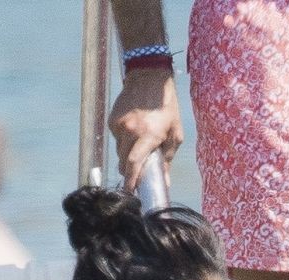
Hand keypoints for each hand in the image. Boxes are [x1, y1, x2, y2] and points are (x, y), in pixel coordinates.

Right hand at [109, 68, 183, 190]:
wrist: (148, 78)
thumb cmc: (167, 106)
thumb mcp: (175, 133)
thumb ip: (168, 158)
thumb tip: (165, 181)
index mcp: (148, 135)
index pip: (133, 164)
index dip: (131, 180)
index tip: (130, 192)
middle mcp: (130, 131)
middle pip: (124, 161)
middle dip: (130, 170)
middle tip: (137, 174)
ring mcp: (119, 125)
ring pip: (119, 151)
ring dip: (128, 155)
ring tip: (140, 147)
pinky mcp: (113, 120)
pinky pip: (117, 138)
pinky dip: (124, 141)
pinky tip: (134, 132)